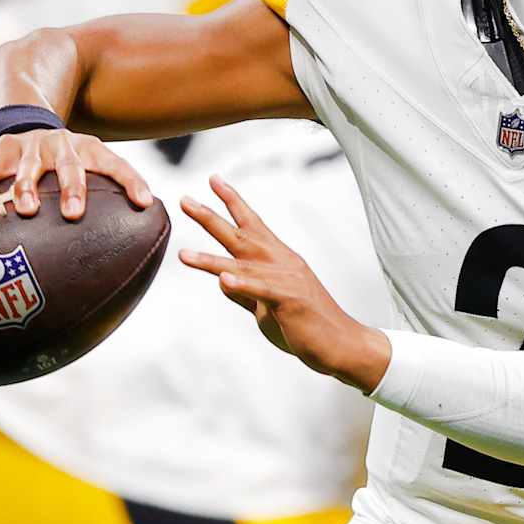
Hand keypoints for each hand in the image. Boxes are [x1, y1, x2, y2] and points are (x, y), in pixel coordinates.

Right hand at [0, 128, 151, 218]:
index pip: (116, 164)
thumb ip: (109, 198)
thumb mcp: (88, 167)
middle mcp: (62, 145)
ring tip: (26, 210)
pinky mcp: (3, 151)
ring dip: (26, 188)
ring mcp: (31, 146)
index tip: (144, 203)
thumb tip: (136, 248)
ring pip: (28, 168)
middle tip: (74, 213)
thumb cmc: (67, 164)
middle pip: (70, 165)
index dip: (132, 182)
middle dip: (72, 188)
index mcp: (90, 150)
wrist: (26, 122)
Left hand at [179, 175, 390, 390]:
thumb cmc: (306, 325)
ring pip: (243, 265)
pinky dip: (242, 285)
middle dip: (211, 217)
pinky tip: (222, 279)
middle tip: (185, 200)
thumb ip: (245, 292)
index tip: (213, 179)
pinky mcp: (290, 301)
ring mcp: (286, 280)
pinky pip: (261, 290)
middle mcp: (281, 262)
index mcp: (278, 259)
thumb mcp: (267, 305)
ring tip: (183, 255)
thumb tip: (221, 280)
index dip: (232, 201)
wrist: (340, 344)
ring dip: (210, 260)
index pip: (252, 224)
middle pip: (241, 235)